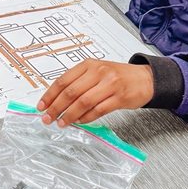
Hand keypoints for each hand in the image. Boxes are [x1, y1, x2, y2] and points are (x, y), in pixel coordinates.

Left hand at [37, 60, 153, 125]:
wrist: (145, 79)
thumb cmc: (119, 77)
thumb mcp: (97, 72)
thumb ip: (79, 82)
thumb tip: (57, 100)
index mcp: (89, 65)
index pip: (64, 80)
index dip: (50, 95)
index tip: (41, 106)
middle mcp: (99, 72)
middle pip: (71, 92)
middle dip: (56, 107)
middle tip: (48, 118)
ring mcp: (110, 84)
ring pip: (83, 102)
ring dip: (69, 115)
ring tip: (62, 123)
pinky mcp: (119, 98)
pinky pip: (98, 110)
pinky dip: (86, 118)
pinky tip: (79, 122)